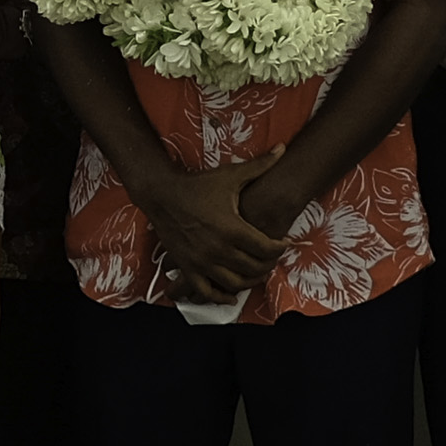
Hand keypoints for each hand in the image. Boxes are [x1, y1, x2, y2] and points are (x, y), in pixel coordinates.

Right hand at [139, 148, 290, 302]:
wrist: (161, 194)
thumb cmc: (198, 185)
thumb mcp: (230, 175)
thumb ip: (260, 165)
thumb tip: (283, 148)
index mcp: (231, 228)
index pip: (266, 248)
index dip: (280, 247)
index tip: (283, 242)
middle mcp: (218, 249)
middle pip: (254, 268)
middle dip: (269, 264)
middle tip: (273, 257)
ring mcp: (201, 261)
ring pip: (235, 283)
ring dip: (250, 281)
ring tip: (256, 271)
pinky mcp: (188, 267)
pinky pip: (207, 291)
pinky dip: (220, 297)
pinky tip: (231, 295)